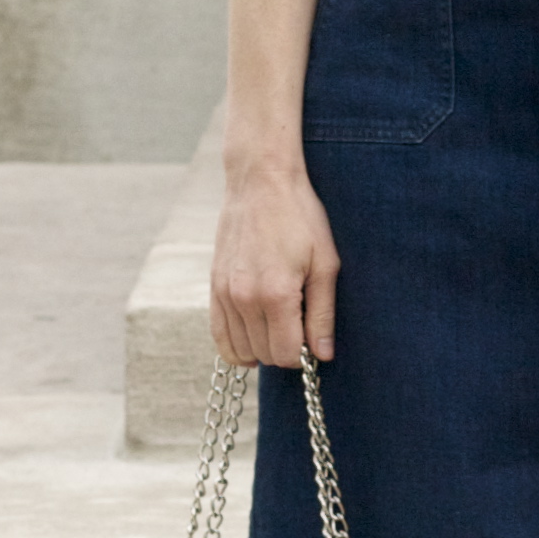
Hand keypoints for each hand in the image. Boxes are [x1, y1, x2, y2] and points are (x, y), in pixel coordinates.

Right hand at [211, 161, 339, 368]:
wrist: (260, 182)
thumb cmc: (300, 218)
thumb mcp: (325, 264)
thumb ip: (322, 314)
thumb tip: (322, 355)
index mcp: (276, 294)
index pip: (286, 354)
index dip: (303, 355)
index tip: (313, 338)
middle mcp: (245, 298)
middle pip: (264, 354)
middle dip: (285, 349)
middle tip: (300, 325)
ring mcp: (224, 293)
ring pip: (241, 349)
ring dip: (262, 347)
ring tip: (280, 326)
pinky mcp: (213, 286)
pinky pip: (219, 335)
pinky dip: (236, 346)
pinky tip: (254, 341)